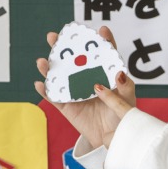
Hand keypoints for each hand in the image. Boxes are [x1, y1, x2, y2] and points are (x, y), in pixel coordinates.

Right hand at [35, 25, 136, 147]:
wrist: (113, 139)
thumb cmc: (122, 116)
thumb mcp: (128, 101)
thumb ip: (125, 87)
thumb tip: (119, 72)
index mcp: (103, 74)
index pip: (103, 54)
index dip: (102, 41)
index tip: (101, 30)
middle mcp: (87, 79)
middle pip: (73, 60)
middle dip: (63, 47)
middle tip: (53, 37)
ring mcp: (75, 92)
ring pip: (59, 76)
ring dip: (48, 68)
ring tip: (42, 61)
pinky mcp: (67, 106)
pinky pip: (54, 98)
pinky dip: (46, 91)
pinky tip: (40, 83)